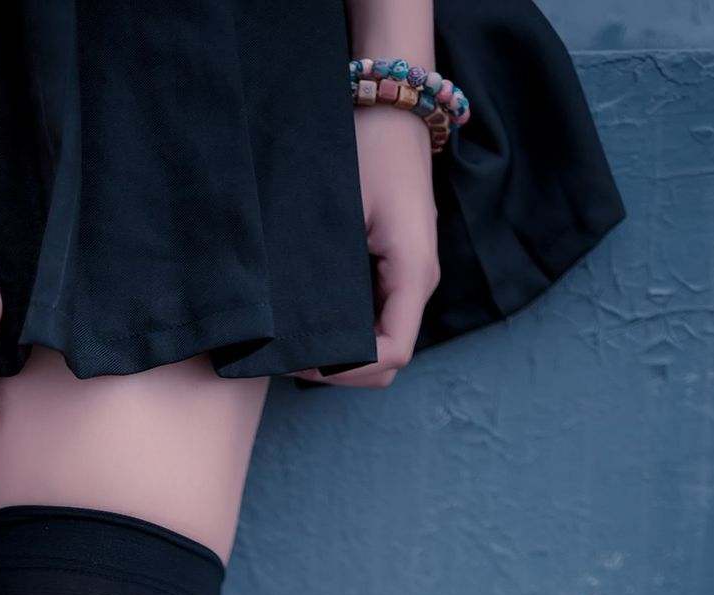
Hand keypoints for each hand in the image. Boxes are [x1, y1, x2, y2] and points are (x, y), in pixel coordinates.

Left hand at [296, 106, 440, 388]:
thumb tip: (296, 324)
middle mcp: (419, 281)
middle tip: (294, 358)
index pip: (391, 353)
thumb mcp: (340, 211)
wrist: (391, 104)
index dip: (349, 372)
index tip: (305, 364)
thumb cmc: (367, 148)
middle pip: (389, 359)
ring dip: (346, 353)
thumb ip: (324, 272)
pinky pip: (380, 317)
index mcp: (413, 272)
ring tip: (300, 341)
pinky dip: (350, 331)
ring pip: (384, 341)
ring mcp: (412, 275)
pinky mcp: (400, 265)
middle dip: (344, 371)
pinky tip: (316, 319)